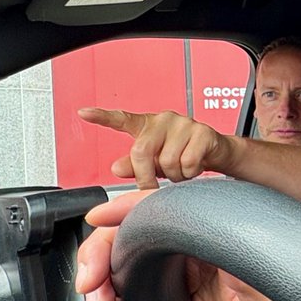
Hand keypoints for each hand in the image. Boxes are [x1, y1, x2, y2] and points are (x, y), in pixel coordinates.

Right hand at [77, 190, 300, 300]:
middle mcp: (191, 245)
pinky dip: (111, 298)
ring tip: (97, 299)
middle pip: (131, 236)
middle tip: (92, 276)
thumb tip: (200, 226)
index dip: (124, 210)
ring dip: (102, 278)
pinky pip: (132, 294)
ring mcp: (180, 274)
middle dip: (102, 251)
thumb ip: (232, 242)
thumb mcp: (262, 261)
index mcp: (210, 224)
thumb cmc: (291, 292)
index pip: (158, 207)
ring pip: (125, 265)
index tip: (101, 219)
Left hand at [78, 107, 234, 188]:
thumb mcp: (155, 162)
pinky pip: (188, 163)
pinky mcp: (202, 132)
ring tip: (181, 171)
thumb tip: (116, 168)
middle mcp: (164, 120)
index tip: (83, 112)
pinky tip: (195, 168)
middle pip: (141, 151)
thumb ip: (135, 166)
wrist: (217, 152)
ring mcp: (184, 124)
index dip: (102, 117)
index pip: (122, 119)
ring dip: (174, 176)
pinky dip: (190, 174)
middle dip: (146, 176)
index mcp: (147, 126)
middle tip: (153, 187)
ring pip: (167, 161)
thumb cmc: (182, 155)